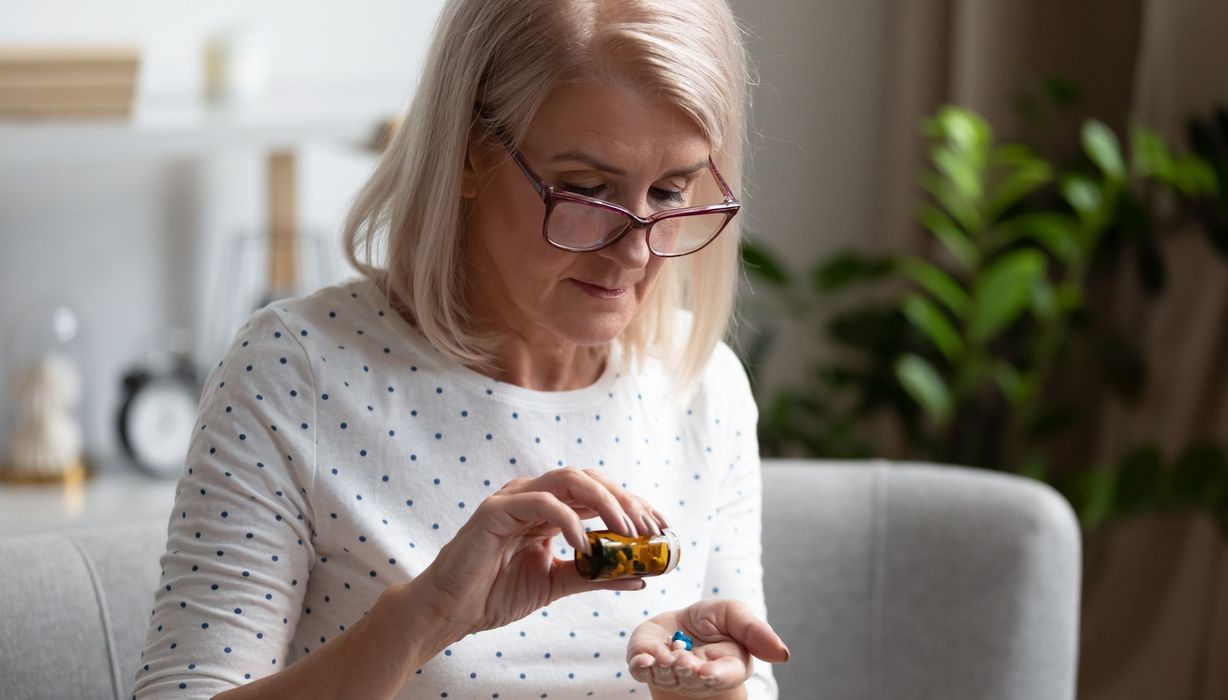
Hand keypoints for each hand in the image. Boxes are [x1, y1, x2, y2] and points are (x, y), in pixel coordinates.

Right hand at [414, 466, 667, 638]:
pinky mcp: (495, 510)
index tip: (662, 527)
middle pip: (590, 480)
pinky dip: (568, 520)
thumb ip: (595, 576)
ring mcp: (515, 498)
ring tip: (626, 533)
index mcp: (550, 509)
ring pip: (569, 480)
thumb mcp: (557, 584)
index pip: (599, 494)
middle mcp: (535, 496)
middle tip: (650, 529)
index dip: (632, 505)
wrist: (452, 611)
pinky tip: (584, 545)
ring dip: (605, 502)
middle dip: (625, 501)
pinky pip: (540, 503)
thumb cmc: (497, 593)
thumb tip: (640, 577)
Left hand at [626, 599, 788, 696]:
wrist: (679, 625)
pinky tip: (643, 661)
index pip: (724, 675)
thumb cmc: (711, 622)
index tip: (707, 671)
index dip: (715, 675)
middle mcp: (698, 675)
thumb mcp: (734, 615)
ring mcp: (670, 674)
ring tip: (665, 657)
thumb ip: (755, 632)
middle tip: (684, 661)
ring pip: (668, 677)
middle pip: (694, 679)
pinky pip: (641, 671)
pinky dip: (641, 667)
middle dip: (688, 671)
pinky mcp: (645, 666)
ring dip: (665, 668)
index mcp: (725, 666)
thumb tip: (783, 654)